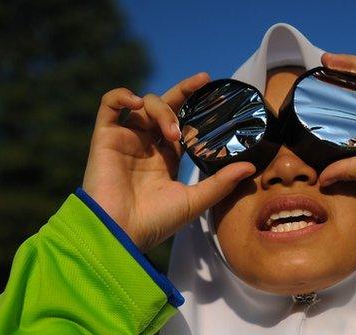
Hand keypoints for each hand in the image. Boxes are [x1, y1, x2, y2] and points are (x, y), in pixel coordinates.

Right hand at [82, 73, 255, 251]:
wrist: (121, 233)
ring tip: (173, 132)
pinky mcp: (105, 137)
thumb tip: (250, 167)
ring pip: (144, 105)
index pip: (182, 124)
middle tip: (203, 81)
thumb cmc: (155, 223)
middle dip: (184, 91)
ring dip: (162, 110)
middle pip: (165, 106)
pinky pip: (109, 104)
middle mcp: (146, 146)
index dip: (196, 108)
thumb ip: (221, 183)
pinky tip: (137, 102)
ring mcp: (125, 140)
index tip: (215, 94)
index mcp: (165, 159)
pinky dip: (122, 95)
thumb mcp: (194, 202)